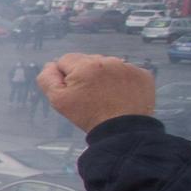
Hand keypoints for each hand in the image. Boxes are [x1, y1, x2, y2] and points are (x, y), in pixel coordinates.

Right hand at [38, 54, 155, 133]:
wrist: (123, 130)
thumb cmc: (89, 116)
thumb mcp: (57, 100)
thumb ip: (47, 78)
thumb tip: (51, 65)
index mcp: (85, 65)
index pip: (65, 60)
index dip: (65, 76)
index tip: (73, 91)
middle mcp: (108, 60)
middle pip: (87, 60)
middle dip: (85, 74)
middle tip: (89, 95)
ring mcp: (128, 67)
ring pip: (107, 65)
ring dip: (104, 76)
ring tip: (106, 95)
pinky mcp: (143, 75)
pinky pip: (126, 72)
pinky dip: (122, 81)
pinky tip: (120, 95)